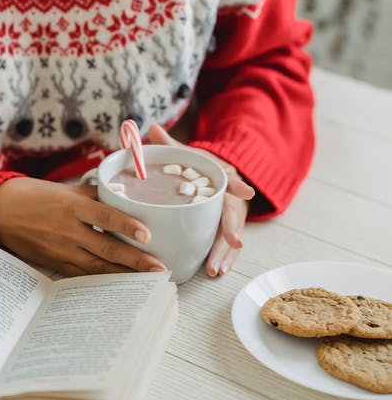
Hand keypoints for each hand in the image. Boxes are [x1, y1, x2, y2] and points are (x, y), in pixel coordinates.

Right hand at [0, 177, 166, 276]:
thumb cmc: (33, 194)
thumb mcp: (65, 188)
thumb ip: (93, 194)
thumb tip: (121, 196)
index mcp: (71, 205)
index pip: (104, 215)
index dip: (126, 225)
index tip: (147, 234)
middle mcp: (67, 229)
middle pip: (106, 247)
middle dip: (135, 260)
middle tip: (159, 268)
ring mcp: (60, 249)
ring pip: (97, 265)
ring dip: (123, 274)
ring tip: (146, 280)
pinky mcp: (54, 262)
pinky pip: (82, 274)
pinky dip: (102, 280)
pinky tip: (119, 284)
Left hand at [146, 124, 254, 276]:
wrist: (224, 177)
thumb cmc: (203, 168)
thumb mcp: (191, 155)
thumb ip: (172, 145)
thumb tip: (152, 129)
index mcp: (223, 177)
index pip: (232, 180)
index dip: (239, 186)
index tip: (247, 192)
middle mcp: (231, 199)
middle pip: (234, 215)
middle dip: (231, 232)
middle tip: (231, 245)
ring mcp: (233, 217)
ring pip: (232, 236)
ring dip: (225, 253)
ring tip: (215, 269)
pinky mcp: (230, 231)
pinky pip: (228, 246)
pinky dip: (225, 258)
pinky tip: (217, 271)